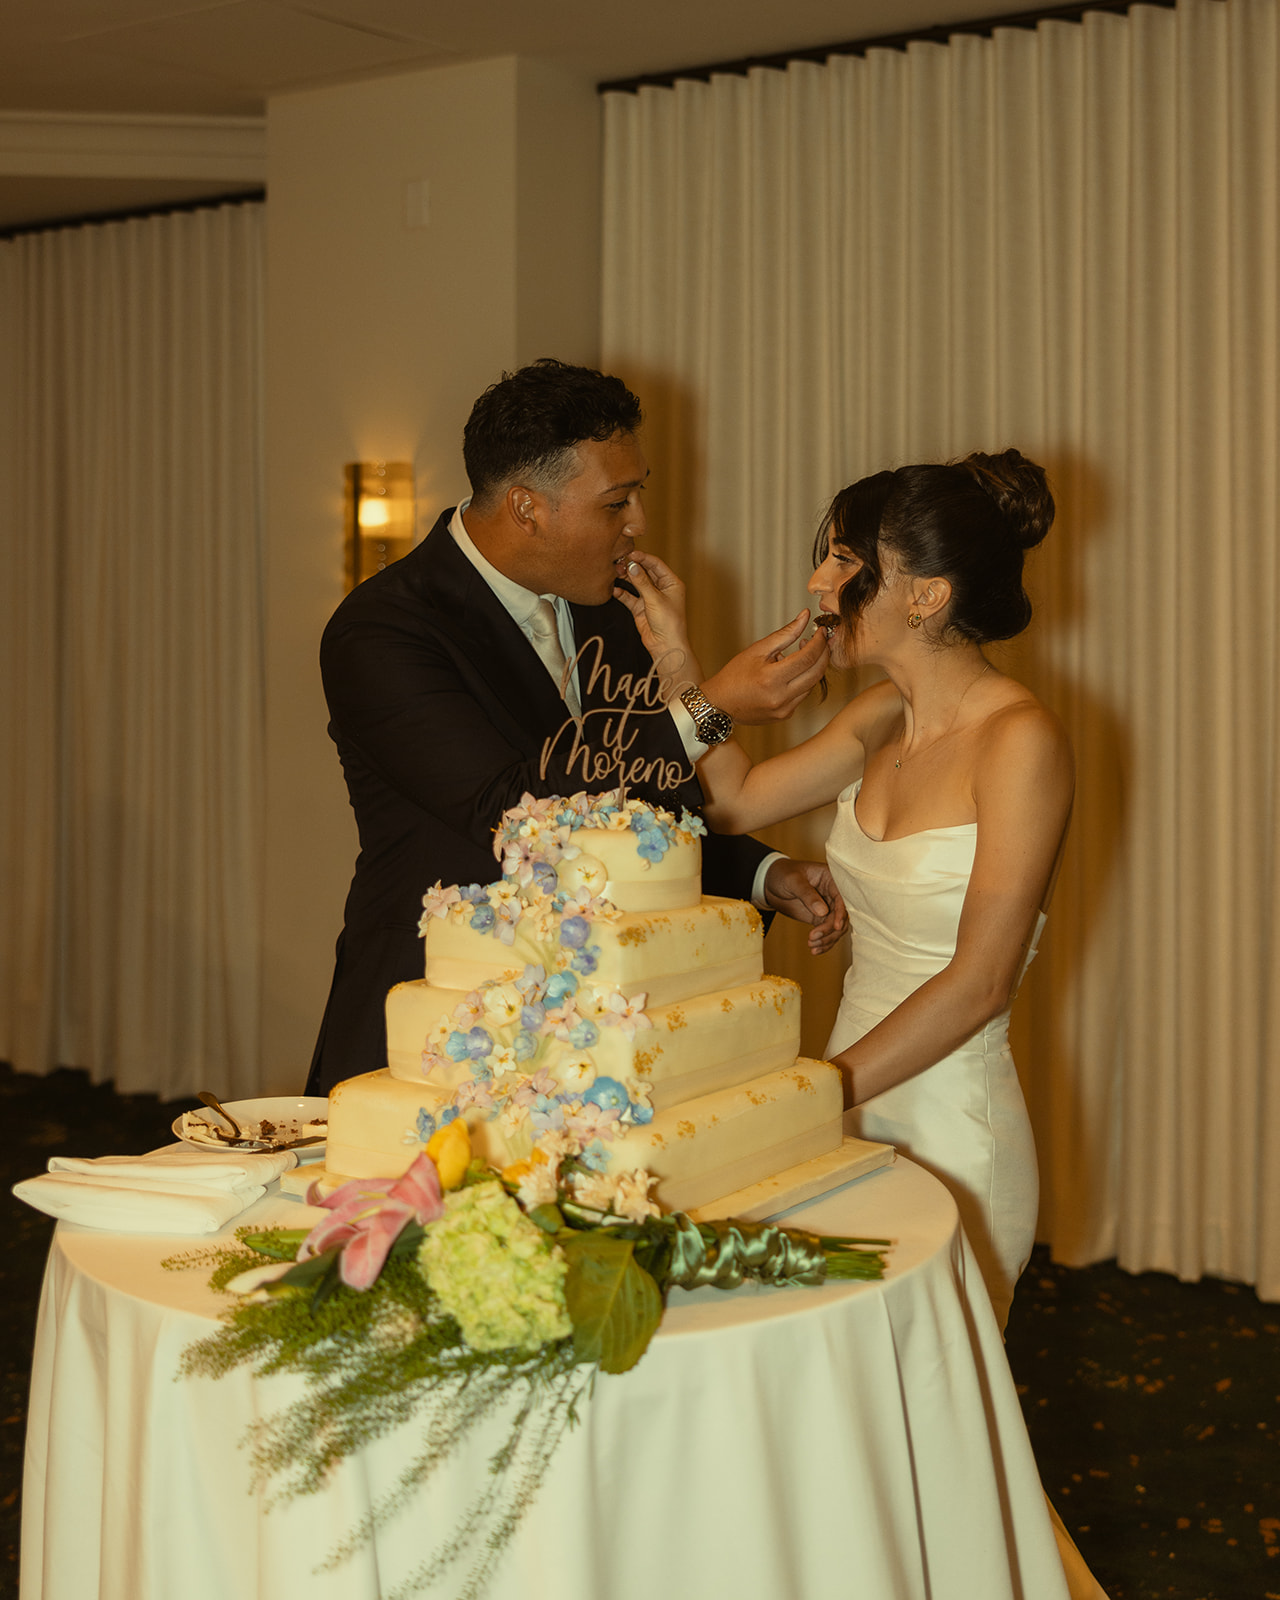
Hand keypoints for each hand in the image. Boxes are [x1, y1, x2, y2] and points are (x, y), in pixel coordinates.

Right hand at [612, 551, 701, 681]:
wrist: (665, 646)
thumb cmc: (669, 623)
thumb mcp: (655, 599)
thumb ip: (642, 582)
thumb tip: (632, 566)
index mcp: (671, 583)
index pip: (656, 565)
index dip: (643, 558)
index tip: (630, 554)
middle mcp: (661, 589)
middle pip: (645, 572)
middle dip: (633, 567)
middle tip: (620, 562)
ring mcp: (650, 598)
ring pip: (636, 583)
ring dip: (626, 578)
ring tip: (616, 572)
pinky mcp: (640, 608)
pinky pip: (629, 597)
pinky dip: (622, 593)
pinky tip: (614, 589)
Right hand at [701, 612, 828, 723]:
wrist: (720, 704)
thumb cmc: (734, 675)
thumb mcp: (757, 650)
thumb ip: (785, 633)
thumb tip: (805, 616)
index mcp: (771, 678)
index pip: (807, 657)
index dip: (819, 642)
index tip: (821, 632)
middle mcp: (780, 697)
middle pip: (817, 673)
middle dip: (823, 654)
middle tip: (821, 641)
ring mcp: (784, 709)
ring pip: (812, 685)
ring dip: (812, 668)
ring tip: (798, 655)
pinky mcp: (785, 715)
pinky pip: (802, 695)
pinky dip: (802, 681)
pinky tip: (790, 673)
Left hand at [763, 859, 847, 952]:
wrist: (769, 882)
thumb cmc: (782, 874)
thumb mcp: (793, 881)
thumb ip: (808, 895)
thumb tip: (823, 912)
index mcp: (830, 878)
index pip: (842, 897)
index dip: (841, 913)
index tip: (835, 927)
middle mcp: (832, 893)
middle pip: (841, 915)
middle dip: (830, 930)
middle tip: (813, 938)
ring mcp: (827, 907)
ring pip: (836, 927)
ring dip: (827, 939)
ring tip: (811, 946)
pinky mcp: (819, 918)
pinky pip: (827, 932)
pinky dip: (823, 942)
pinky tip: (815, 950)